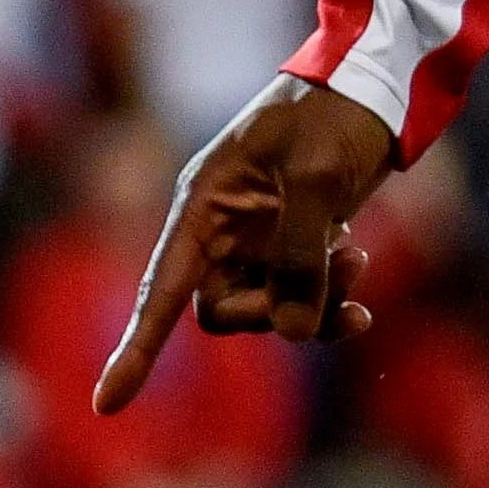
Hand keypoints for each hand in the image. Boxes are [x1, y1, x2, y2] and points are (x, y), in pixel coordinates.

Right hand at [93, 78, 398, 411]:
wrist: (381, 83)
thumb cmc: (336, 113)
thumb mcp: (318, 175)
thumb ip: (299, 254)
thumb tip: (290, 331)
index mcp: (203, 203)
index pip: (160, 288)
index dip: (137, 346)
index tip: (107, 404)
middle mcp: (221, 228)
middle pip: (224, 310)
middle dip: (277, 310)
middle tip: (341, 272)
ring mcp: (257, 239)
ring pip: (267, 309)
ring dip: (314, 305)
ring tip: (360, 262)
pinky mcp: (294, 244)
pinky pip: (298, 298)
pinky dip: (327, 304)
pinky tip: (359, 294)